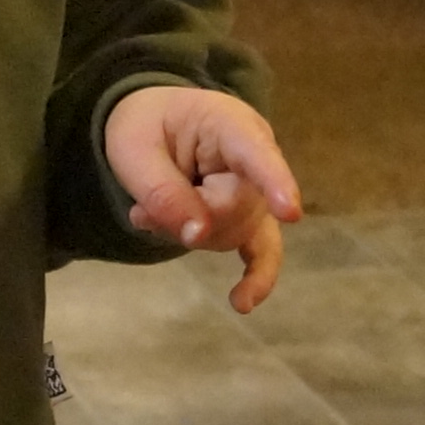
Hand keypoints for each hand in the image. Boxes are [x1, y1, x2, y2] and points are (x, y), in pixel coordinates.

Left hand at [104, 85, 304, 311]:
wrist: (155, 122)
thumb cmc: (146, 125)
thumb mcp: (134, 151)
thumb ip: (163, 191)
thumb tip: (199, 237)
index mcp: (229, 123)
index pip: (257, 154)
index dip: (275, 182)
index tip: (290, 214)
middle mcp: (257, 155)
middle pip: (234, 207)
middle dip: (188, 216)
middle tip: (144, 205)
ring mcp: (258, 190)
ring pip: (234, 234)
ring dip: (189, 234)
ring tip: (152, 211)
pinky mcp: (252, 218)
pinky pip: (263, 253)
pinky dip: (256, 278)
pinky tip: (242, 302)